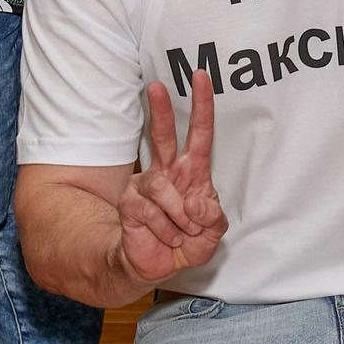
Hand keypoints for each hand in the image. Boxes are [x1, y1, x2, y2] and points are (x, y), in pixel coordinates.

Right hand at [114, 78, 228, 285]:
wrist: (158, 266)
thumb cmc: (188, 242)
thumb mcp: (213, 233)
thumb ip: (213, 217)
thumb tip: (195, 201)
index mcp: (192, 171)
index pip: (199, 133)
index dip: (202, 105)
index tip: (201, 77)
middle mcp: (167, 171)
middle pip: (162, 134)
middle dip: (160, 109)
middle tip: (156, 85)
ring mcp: (146, 184)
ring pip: (162, 187)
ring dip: (179, 217)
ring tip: (183, 232)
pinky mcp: (129, 202)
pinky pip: (150, 211)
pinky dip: (166, 229)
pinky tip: (168, 237)